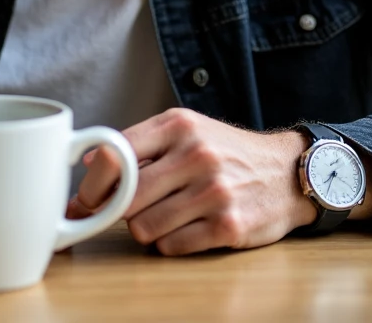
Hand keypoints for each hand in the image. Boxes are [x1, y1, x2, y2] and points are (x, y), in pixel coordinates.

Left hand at [70, 108, 315, 255]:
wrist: (286, 172)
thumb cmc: (226, 151)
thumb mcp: (187, 130)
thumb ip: (140, 142)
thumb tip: (88, 160)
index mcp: (178, 125)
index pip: (116, 154)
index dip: (93, 183)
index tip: (85, 198)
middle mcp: (196, 154)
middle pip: (126, 197)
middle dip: (117, 210)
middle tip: (119, 213)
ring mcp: (214, 191)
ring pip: (144, 227)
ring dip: (145, 229)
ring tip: (161, 217)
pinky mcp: (228, 226)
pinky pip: (172, 247)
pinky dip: (169, 244)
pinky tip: (184, 229)